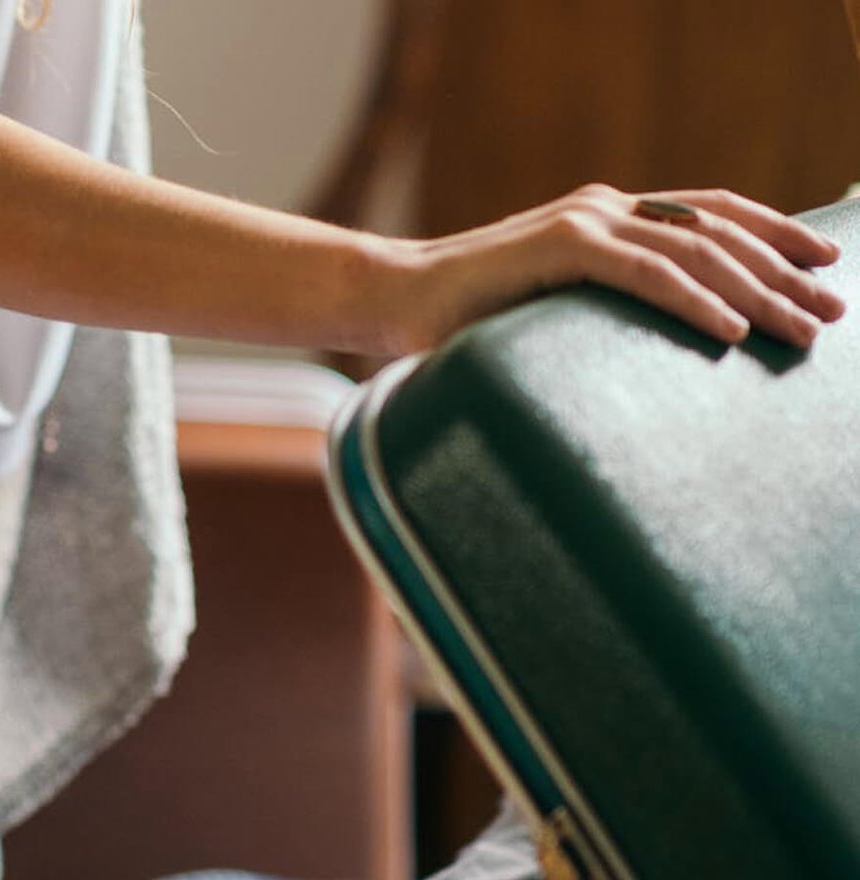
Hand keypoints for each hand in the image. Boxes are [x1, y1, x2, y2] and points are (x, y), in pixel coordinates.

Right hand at [381, 184, 843, 352]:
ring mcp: (582, 221)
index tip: (823, 263)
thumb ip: (602, 305)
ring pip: (695, 250)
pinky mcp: (559, 245)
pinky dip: (694, 299)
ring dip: (756, 292)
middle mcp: (603, 208)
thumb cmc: (463, 317)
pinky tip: (731, 328)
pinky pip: (646, 271)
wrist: (390, 300)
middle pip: (718, 232)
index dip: (773, 233)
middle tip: (831, 313)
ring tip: (798, 330)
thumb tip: (655, 345)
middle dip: (783, 273)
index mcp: (606, 216)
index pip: (710, 214)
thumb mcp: (552, 305)